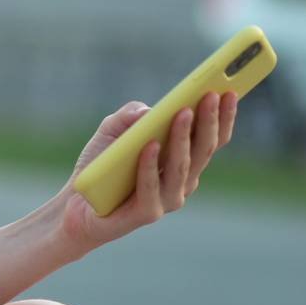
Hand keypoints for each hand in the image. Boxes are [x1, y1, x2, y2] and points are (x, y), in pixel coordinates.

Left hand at [57, 93, 237, 252]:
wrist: (75, 204)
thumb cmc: (99, 166)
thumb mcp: (110, 131)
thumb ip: (129, 116)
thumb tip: (150, 110)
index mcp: (182, 161)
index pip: (211, 139)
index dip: (223, 117)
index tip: (230, 91)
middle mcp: (181, 181)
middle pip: (203, 150)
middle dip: (209, 120)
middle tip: (210, 95)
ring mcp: (167, 199)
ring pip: (182, 167)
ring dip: (183, 138)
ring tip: (183, 112)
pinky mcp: (146, 213)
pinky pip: (151, 186)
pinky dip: (151, 165)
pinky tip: (150, 145)